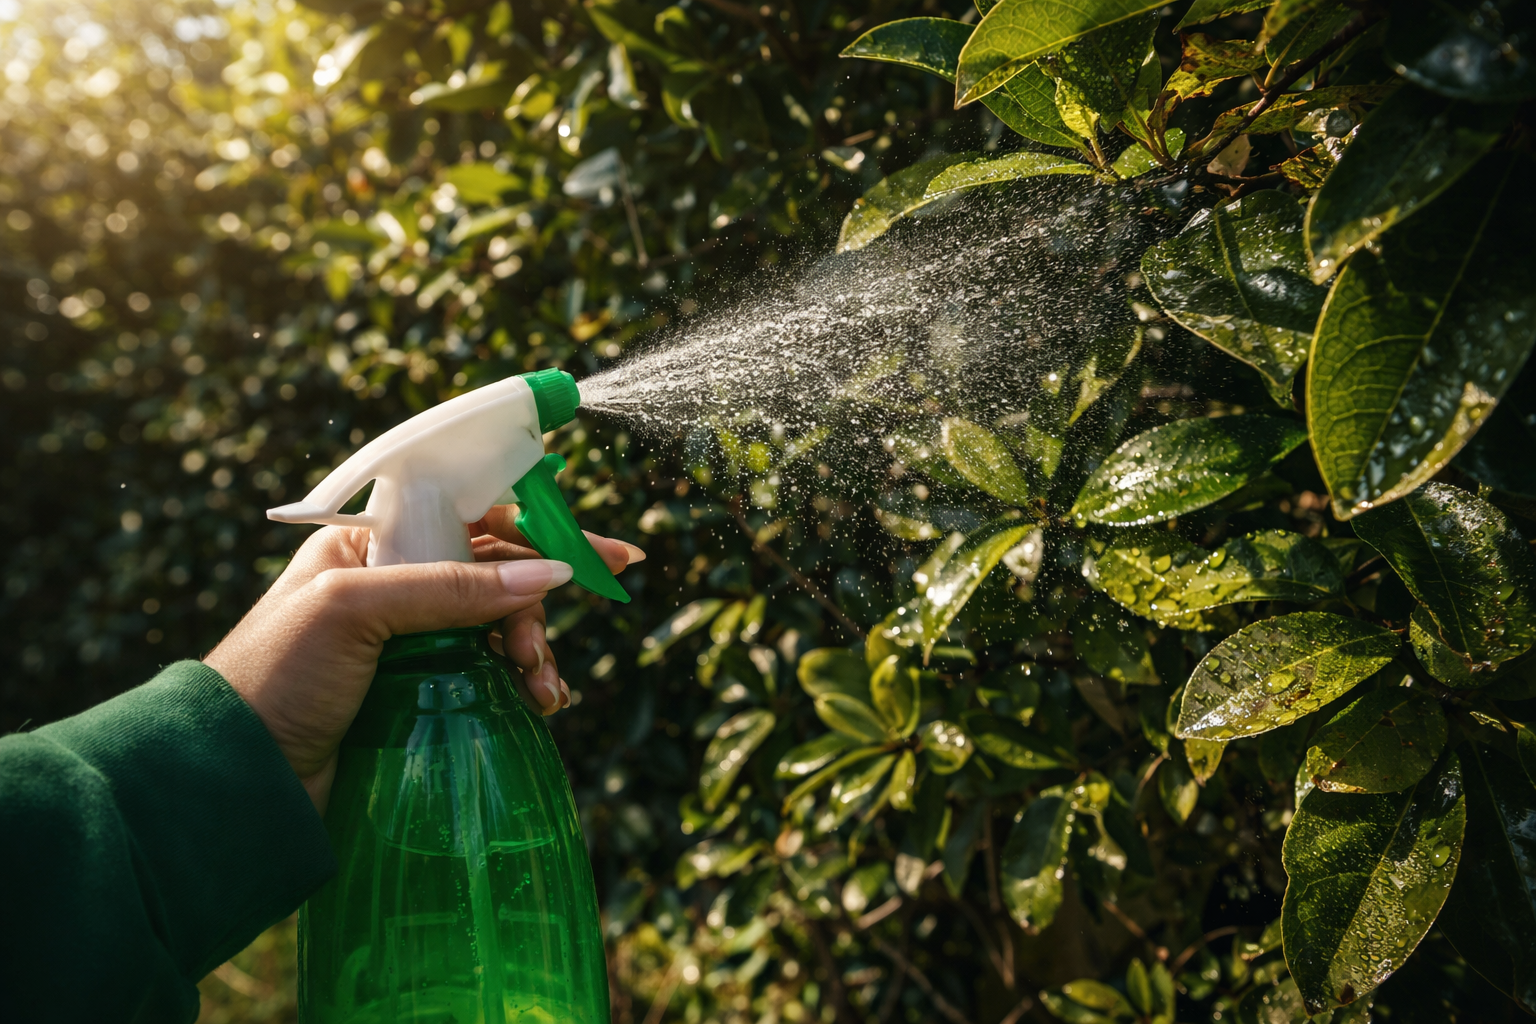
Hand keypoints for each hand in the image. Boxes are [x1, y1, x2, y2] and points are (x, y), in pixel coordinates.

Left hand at [204, 506, 641, 812]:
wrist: (235, 777)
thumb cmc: (276, 675)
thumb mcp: (356, 609)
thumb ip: (452, 587)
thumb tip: (551, 576)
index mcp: (370, 547)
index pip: (470, 519)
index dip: (539, 531)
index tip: (602, 556)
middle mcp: (394, 589)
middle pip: (496, 578)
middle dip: (533, 609)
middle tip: (536, 655)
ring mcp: (410, 646)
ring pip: (500, 632)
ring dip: (532, 653)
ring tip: (539, 691)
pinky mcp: (421, 698)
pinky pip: (491, 679)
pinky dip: (522, 687)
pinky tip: (538, 705)